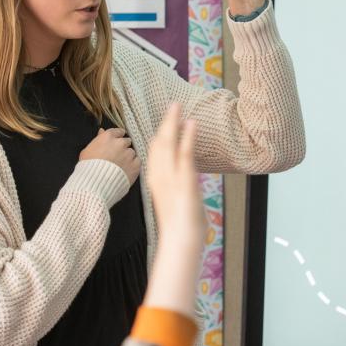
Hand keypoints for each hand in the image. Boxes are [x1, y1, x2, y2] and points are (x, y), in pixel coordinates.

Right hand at [80, 127, 140, 185]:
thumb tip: (101, 132)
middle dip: (123, 147)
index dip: (118, 137)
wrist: (95, 183)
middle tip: (117, 156)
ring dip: (128, 157)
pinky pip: (137, 162)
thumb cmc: (88, 168)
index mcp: (108, 137)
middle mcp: (120, 143)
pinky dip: (133, 165)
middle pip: (126, 141)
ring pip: (132, 152)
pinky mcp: (135, 165)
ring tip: (120, 166)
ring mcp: (128, 154)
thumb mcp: (87, 151)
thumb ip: (97, 139)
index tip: (117, 141)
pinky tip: (126, 170)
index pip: (118, 131)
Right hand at [146, 103, 204, 248]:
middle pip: (158, 142)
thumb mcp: (173, 203)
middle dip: (165, 122)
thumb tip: (180, 185)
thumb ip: (174, 189)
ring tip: (177, 106)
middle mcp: (159, 175)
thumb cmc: (178, 227)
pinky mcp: (184, 179)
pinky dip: (188, 136)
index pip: (154, 151)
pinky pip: (185, 152)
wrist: (179, 240)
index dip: (159, 135)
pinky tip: (191, 123)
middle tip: (172, 105)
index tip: (164, 123)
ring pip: (168, 143)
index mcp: (155, 181)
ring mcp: (170, 176)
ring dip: (173, 122)